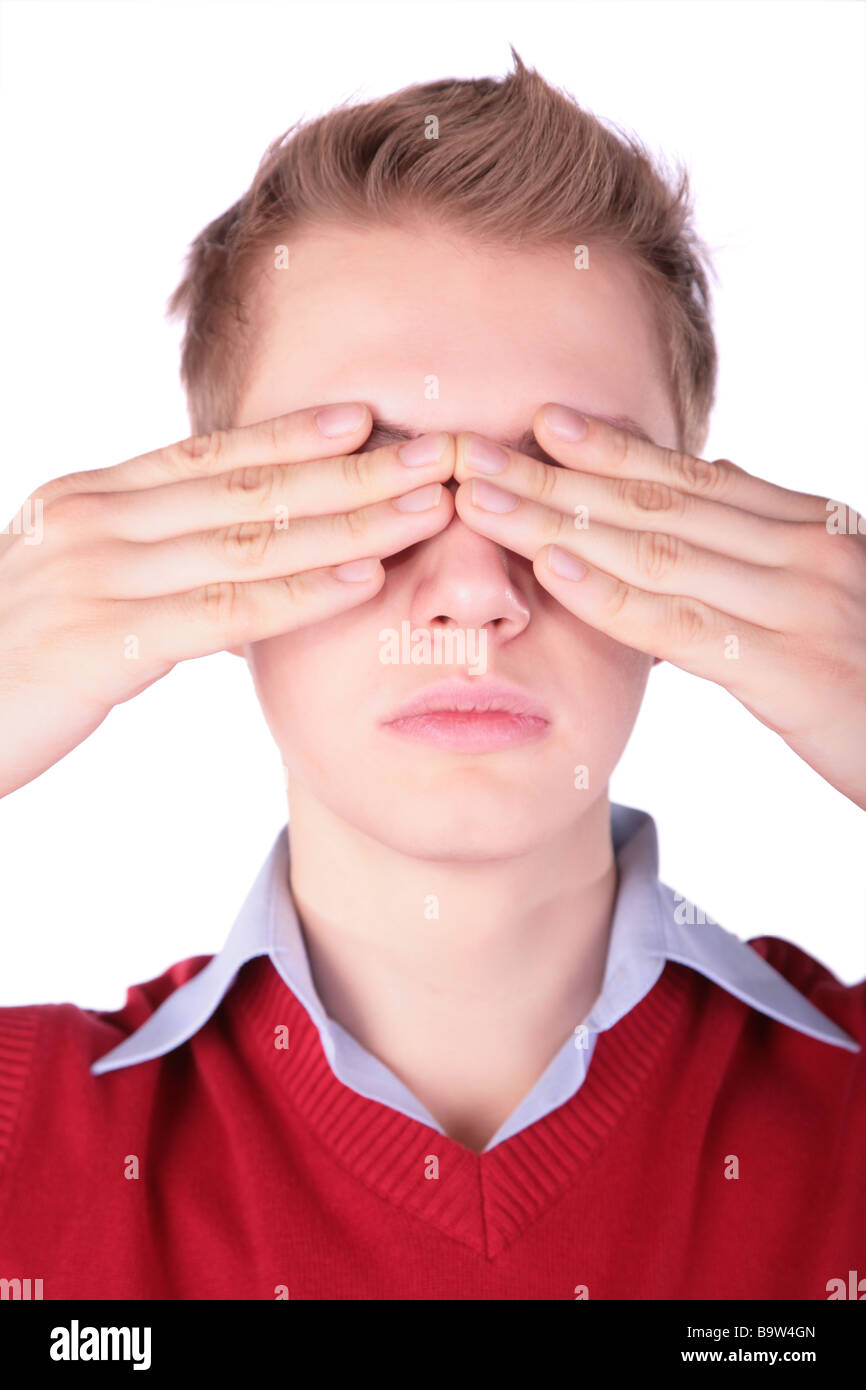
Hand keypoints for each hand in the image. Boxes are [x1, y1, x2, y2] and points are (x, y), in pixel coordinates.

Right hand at [0, 404, 452, 796]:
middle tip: (436, 453)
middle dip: (352, 472)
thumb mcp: (71, 591)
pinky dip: (299, 593)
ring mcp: (96, 575)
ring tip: (426, 507)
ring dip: (348, 522)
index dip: (293, 435)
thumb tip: (228, 574)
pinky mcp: (101, 641)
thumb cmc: (2, 664)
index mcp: (88, 499)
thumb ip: (141, 568)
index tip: (368, 419)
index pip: (209, 456)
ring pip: (249, 539)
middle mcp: (95, 520)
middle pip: (248, 486)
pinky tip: (361, 579)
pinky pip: (222, 610)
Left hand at [454, 405, 865, 808]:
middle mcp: (807, 550)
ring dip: (560, 520)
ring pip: (657, 549)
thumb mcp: (832, 601)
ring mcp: (802, 603)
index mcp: (815, 528)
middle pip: (660, 502)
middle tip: (478, 449)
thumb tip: (706, 506)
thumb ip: (768, 556)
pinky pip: (683, 624)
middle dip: (560, 475)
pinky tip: (552, 570)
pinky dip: (611, 594)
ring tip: (486, 497)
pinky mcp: (793, 669)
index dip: (615, 449)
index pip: (697, 478)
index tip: (546, 422)